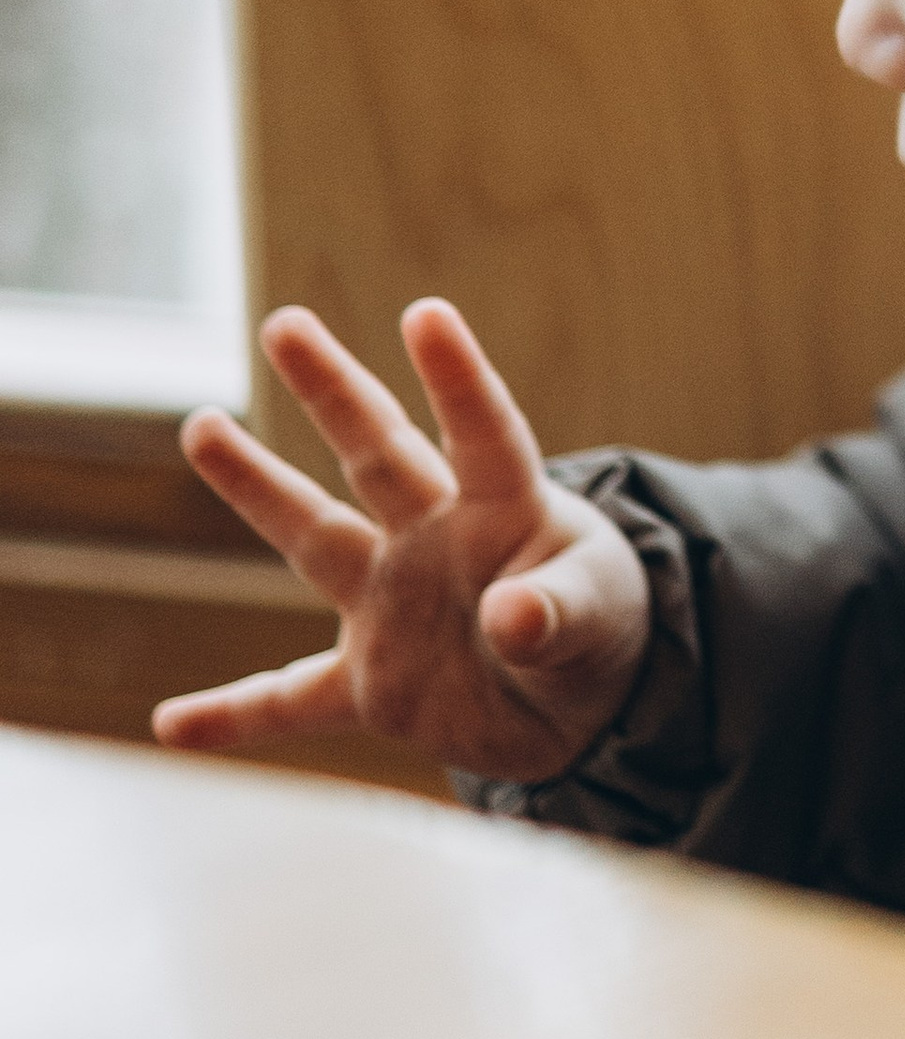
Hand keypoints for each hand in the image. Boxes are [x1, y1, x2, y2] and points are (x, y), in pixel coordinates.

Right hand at [153, 300, 651, 785]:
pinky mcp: (374, 684)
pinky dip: (234, 716)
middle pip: (379, 452)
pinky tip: (171, 724)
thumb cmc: (598, 625)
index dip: (458, 378)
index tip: (426, 314)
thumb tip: (512, 617)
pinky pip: (290, 701)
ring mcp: (393, 606)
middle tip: (284, 322)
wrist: (582, 702)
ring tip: (202, 425)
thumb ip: (558, 614)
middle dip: (333, 389)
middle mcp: (436, 540)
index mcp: (507, 510)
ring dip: (257, 487)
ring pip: (314, 536)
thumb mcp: (600, 617)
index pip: (485, 434)